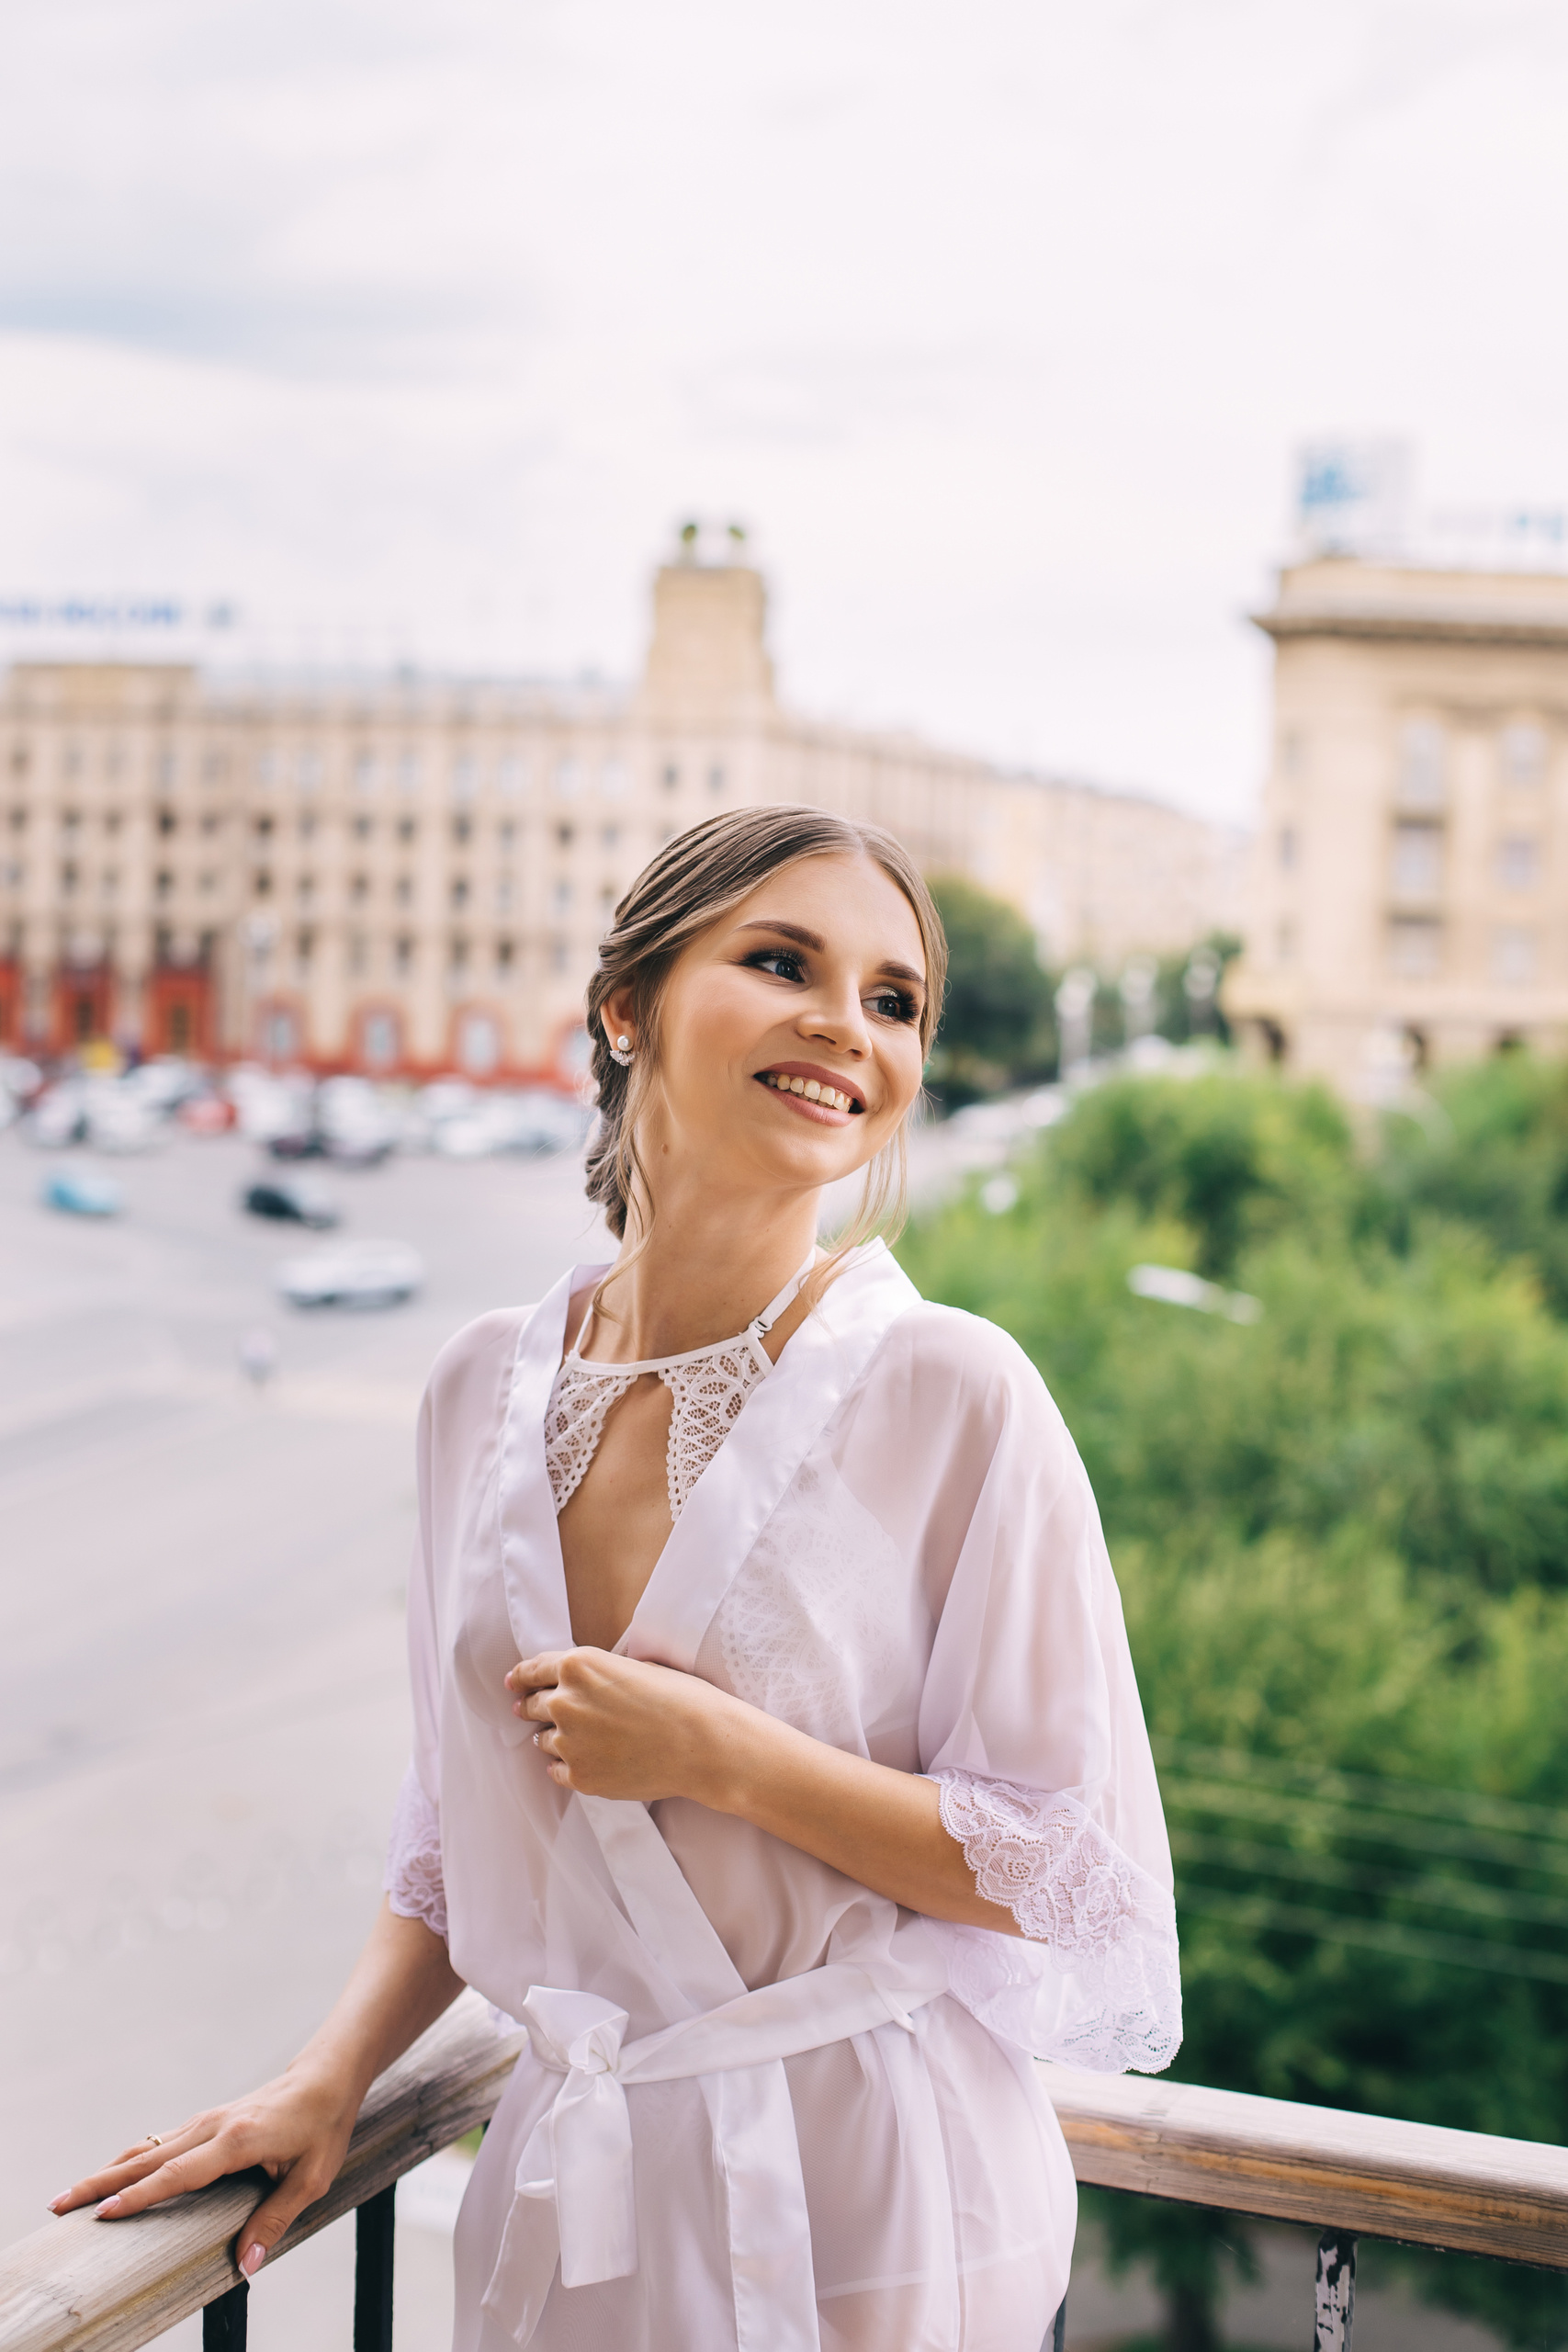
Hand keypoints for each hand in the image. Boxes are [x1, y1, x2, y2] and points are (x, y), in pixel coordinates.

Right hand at [48, 2065, 359, 2277]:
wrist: (326, 2077)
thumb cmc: (323, 2126)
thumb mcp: (311, 2178)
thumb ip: (275, 2219)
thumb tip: (247, 2264)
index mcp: (236, 2141)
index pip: (177, 2175)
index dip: (138, 2197)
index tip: (102, 2214)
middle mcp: (212, 2127)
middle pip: (146, 2159)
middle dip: (99, 2183)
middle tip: (58, 2206)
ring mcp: (205, 2120)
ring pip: (146, 2149)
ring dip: (107, 2171)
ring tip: (71, 2196)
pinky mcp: (206, 2121)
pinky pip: (159, 2144)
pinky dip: (129, 2161)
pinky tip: (112, 2177)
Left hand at [506, 1647, 746, 1803]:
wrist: (702, 1743)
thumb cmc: (678, 1698)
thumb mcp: (632, 1666)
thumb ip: (595, 1673)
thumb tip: (576, 1683)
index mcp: (578, 1666)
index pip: (532, 1670)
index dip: (520, 1677)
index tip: (512, 1684)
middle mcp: (565, 1702)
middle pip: (531, 1705)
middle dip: (531, 1707)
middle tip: (534, 1712)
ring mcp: (569, 1742)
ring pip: (542, 1740)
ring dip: (554, 1738)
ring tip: (581, 1740)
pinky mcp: (579, 1776)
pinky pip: (556, 1771)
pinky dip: (567, 1766)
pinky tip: (590, 1762)